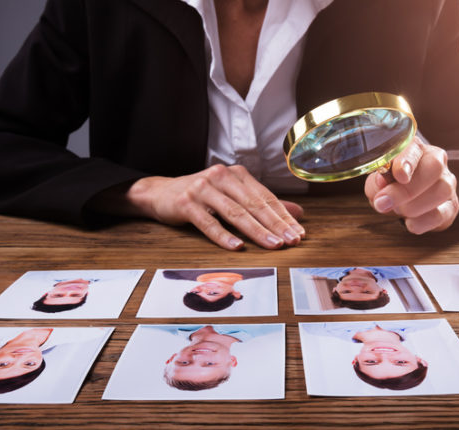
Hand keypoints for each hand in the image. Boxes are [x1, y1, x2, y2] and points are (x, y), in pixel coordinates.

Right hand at [118, 164, 304, 249]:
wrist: (159, 193)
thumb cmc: (201, 196)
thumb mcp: (232, 196)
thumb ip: (262, 204)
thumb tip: (297, 214)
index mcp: (236, 174)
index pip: (265, 197)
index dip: (283, 216)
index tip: (299, 234)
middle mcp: (221, 176)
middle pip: (254, 204)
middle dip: (275, 225)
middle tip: (291, 241)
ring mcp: (203, 187)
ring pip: (235, 212)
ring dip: (256, 231)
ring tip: (273, 245)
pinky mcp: (186, 202)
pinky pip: (208, 221)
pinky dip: (223, 235)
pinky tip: (236, 247)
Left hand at [364, 136, 458, 233]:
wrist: (403, 202)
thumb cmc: (389, 186)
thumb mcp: (377, 182)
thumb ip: (377, 182)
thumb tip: (382, 182)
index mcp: (415, 149)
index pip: (415, 148)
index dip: (407, 161)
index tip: (399, 176)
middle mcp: (436, 162)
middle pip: (434, 167)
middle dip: (408, 189)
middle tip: (384, 202)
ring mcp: (447, 184)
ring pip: (441, 191)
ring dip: (413, 206)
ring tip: (397, 210)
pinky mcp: (451, 206)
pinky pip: (442, 214)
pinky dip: (422, 222)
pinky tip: (409, 222)